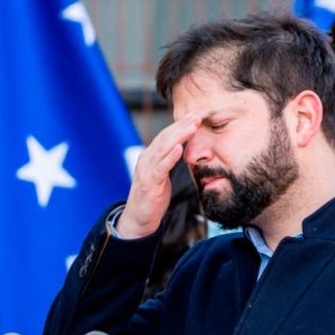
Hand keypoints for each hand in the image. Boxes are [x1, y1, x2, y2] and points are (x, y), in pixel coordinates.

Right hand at [116, 114, 198, 238]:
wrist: (139, 219)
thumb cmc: (152, 197)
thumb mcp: (161, 176)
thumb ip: (168, 162)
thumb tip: (180, 149)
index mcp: (150, 157)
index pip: (166, 136)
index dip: (179, 125)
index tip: (194, 116)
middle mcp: (146, 159)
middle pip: (165, 138)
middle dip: (181, 126)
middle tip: (196, 116)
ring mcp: (146, 171)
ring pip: (163, 148)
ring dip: (179, 136)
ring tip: (192, 127)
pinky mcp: (149, 183)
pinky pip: (160, 168)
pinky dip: (170, 157)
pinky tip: (180, 148)